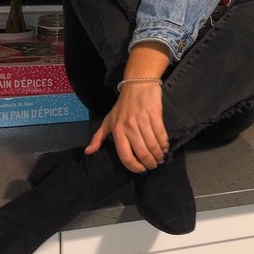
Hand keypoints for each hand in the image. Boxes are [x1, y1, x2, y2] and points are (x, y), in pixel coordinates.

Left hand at [84, 42, 170, 172]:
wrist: (137, 83)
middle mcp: (129, 127)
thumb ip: (98, 137)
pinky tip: (165, 147)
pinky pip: (161, 134)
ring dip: (158, 154)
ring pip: (152, 144)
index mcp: (117, 130)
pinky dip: (164, 143)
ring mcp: (142, 120)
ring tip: (160, 157)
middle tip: (154, 165)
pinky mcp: (154, 114)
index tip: (141, 170)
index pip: (125, 156)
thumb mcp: (108, 120)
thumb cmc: (122, 104)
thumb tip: (88, 152)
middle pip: (141, 152)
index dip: (134, 166)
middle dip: (149, 162)